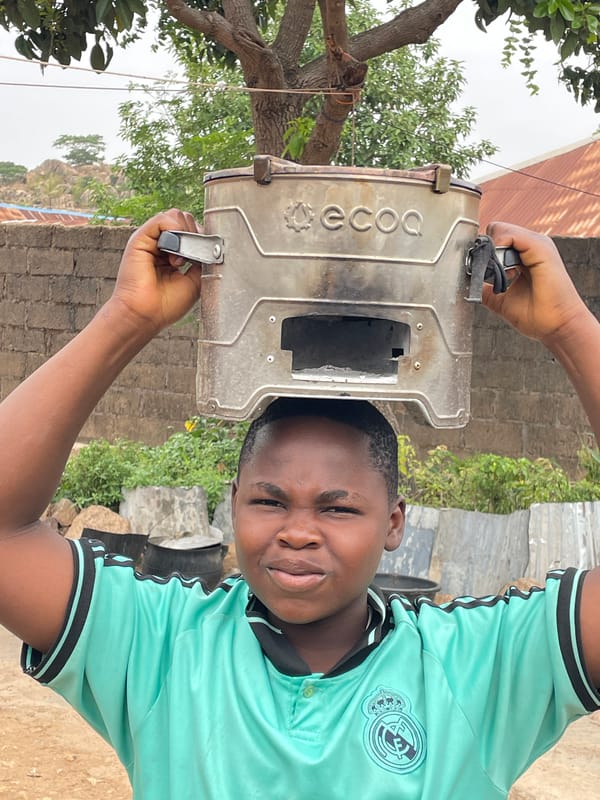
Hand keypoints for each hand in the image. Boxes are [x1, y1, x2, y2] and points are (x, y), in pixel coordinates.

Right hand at [109, 209, 203, 334]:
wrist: (146, 315)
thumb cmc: (166, 305)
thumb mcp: (194, 281)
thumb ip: (201, 260)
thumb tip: (209, 245)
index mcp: (173, 254)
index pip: (191, 230)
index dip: (201, 238)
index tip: (204, 257)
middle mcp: (161, 244)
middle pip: (184, 219)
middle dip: (194, 234)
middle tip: (191, 258)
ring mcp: (151, 240)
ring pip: (175, 216)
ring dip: (185, 233)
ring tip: (181, 258)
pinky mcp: (140, 238)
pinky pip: (162, 219)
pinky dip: (174, 230)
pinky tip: (174, 253)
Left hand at [482, 221, 585, 345]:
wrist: (557, 327)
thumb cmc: (537, 316)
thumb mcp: (501, 300)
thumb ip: (486, 288)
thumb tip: (470, 283)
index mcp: (524, 255)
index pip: (496, 239)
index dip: (483, 253)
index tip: (482, 274)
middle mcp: (531, 246)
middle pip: (495, 231)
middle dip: (485, 252)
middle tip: (492, 276)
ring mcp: (537, 244)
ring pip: (500, 230)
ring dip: (492, 253)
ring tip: (503, 277)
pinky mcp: (540, 247)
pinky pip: (510, 235)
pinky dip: (499, 250)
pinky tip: (506, 271)